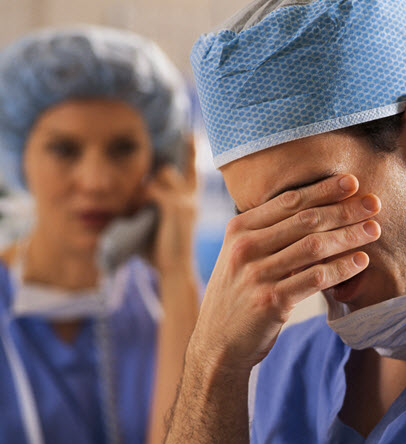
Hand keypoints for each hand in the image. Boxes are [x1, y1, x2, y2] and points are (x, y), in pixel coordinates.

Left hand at [144, 138, 197, 276]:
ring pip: (161, 174)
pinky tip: (137, 210)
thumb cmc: (162, 251)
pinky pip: (152, 189)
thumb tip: (134, 192)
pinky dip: (141, 197)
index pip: (192, 170)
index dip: (190, 150)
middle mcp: (191, 197)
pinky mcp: (174, 207)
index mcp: (190, 201)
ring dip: (145, 185)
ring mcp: (185, 201)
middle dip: (155, 170)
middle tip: (142, 183)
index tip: (188, 133)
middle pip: (170, 168)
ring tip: (137, 204)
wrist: (174, 270)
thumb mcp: (157, 223)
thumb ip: (151, 205)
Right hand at [188, 174, 381, 373]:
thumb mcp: (242, 256)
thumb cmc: (239, 295)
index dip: (323, 189)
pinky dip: (342, 268)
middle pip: (306, 220)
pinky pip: (316, 278)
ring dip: (349, 236)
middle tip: (373, 203)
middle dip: (344, 209)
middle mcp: (246, 248)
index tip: (352, 182)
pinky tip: (361, 261)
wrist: (217, 343)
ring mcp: (257, 275)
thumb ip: (269, 233)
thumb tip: (316, 208)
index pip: (289, 201)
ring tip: (373, 230)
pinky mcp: (271, 301)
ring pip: (314, 246)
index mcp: (240, 229)